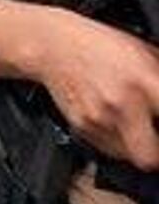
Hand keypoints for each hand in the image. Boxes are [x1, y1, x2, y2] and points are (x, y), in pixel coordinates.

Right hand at [32, 10, 158, 169]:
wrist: (54, 47)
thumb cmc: (99, 46)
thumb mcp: (146, 54)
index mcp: (146, 83)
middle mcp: (122, 106)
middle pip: (150, 157)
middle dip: (156, 152)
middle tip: (155, 136)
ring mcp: (98, 121)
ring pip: (128, 156)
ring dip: (136, 146)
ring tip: (135, 125)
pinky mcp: (81, 128)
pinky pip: (107, 148)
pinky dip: (116, 140)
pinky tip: (114, 121)